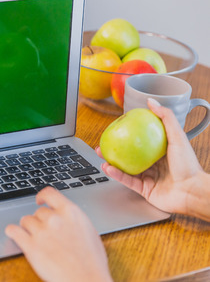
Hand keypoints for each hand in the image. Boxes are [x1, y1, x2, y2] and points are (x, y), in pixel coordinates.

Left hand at [5, 187, 111, 281]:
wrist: (86, 280)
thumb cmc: (92, 262)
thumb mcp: (88, 231)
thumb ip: (73, 220)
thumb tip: (65, 217)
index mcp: (71, 212)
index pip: (50, 193)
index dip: (42, 196)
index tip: (39, 200)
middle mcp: (55, 219)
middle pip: (38, 212)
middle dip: (40, 221)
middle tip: (44, 232)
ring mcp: (42, 232)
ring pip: (25, 220)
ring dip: (28, 227)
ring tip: (33, 236)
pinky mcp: (31, 246)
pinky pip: (13, 231)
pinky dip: (12, 231)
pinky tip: (13, 233)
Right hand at [96, 98, 209, 220]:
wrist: (192, 193)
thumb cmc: (189, 165)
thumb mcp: (178, 136)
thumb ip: (165, 117)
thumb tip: (151, 101)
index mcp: (161, 152)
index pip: (141, 141)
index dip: (127, 135)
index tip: (116, 128)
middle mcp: (154, 164)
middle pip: (129, 155)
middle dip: (114, 149)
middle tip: (103, 143)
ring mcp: (148, 177)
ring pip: (125, 168)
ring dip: (111, 162)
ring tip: (101, 156)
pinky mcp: (144, 190)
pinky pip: (128, 181)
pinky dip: (117, 174)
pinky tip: (108, 168)